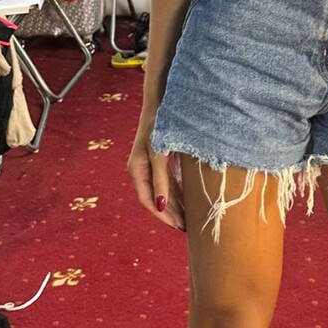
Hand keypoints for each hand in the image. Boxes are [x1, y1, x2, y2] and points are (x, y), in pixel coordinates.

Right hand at [128, 114, 185, 232]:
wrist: (162, 99)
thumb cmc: (159, 125)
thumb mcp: (159, 153)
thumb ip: (160, 179)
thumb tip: (159, 206)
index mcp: (137, 169)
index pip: (148, 200)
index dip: (162, 215)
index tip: (177, 226)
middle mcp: (143, 169)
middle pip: (156, 198)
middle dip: (171, 214)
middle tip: (187, 228)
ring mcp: (152, 164)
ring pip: (163, 191)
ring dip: (176, 205)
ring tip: (190, 219)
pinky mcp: (161, 158)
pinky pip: (169, 181)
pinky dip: (178, 192)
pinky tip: (189, 201)